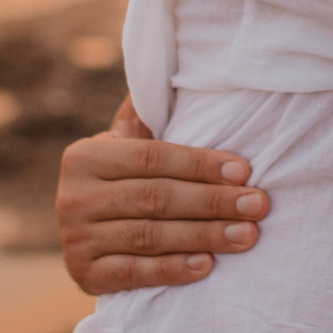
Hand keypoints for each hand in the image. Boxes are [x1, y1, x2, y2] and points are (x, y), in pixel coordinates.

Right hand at [55, 97, 269, 294]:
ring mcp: (75, 239)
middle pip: (155, 197)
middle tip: (259, 206)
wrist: (87, 234)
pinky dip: (172, 271)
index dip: (201, 164)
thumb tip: (182, 57)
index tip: (246, 171)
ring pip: (150, 236)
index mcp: (84, 156)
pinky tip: (207, 266)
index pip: (152, 158)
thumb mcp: (125, 145)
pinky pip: (134, 275)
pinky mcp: (83, 275)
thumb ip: (148, 115)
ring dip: (204, 236)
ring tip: (247, 235)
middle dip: (214, 201)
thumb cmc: (123, 179)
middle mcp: (72, 196)